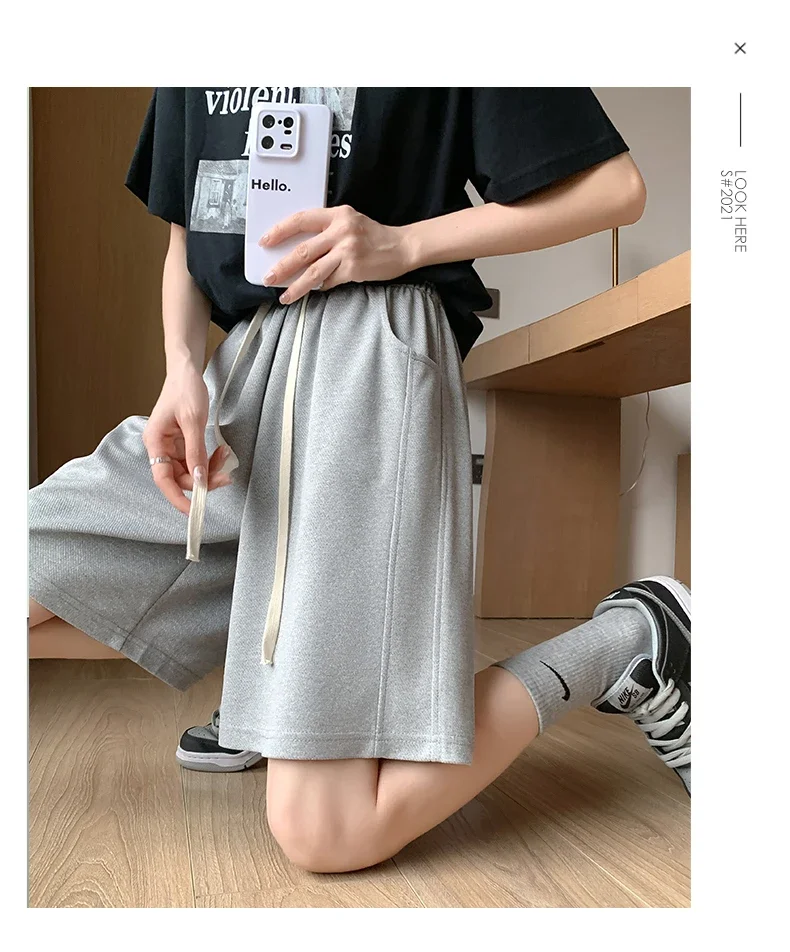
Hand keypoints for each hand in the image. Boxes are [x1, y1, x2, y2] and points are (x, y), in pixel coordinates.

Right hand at [142, 364, 231, 514]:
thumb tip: (199, 480)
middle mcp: (161, 448)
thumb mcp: (193, 421)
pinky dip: (210, 460)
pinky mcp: (183, 444)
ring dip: (210, 470)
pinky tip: (222, 452)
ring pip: (192, 471)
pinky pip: (197, 460)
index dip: (177, 497)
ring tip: (225, 458)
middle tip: (226, 476)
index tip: (193, 510)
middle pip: (181, 477)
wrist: (186, 371)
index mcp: (155, 442)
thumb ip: (196, 452)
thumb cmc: (184, 389)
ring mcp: (172, 447)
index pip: (163, 479)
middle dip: (203, 480)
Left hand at [259, 205, 416, 303]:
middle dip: (282, 266)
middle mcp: (340, 230)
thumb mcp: (350, 222)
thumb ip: (327, 229)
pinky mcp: (354, 268)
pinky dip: (321, 287)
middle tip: (268, 276)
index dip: (280, 230)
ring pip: (313, 271)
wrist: (402, 247)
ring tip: (284, 296)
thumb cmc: (374, 236)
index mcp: (337, 214)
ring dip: (296, 285)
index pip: (301, 220)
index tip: (265, 241)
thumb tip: (299, 249)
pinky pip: (330, 281)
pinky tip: (314, 292)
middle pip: (303, 250)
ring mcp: (347, 250)